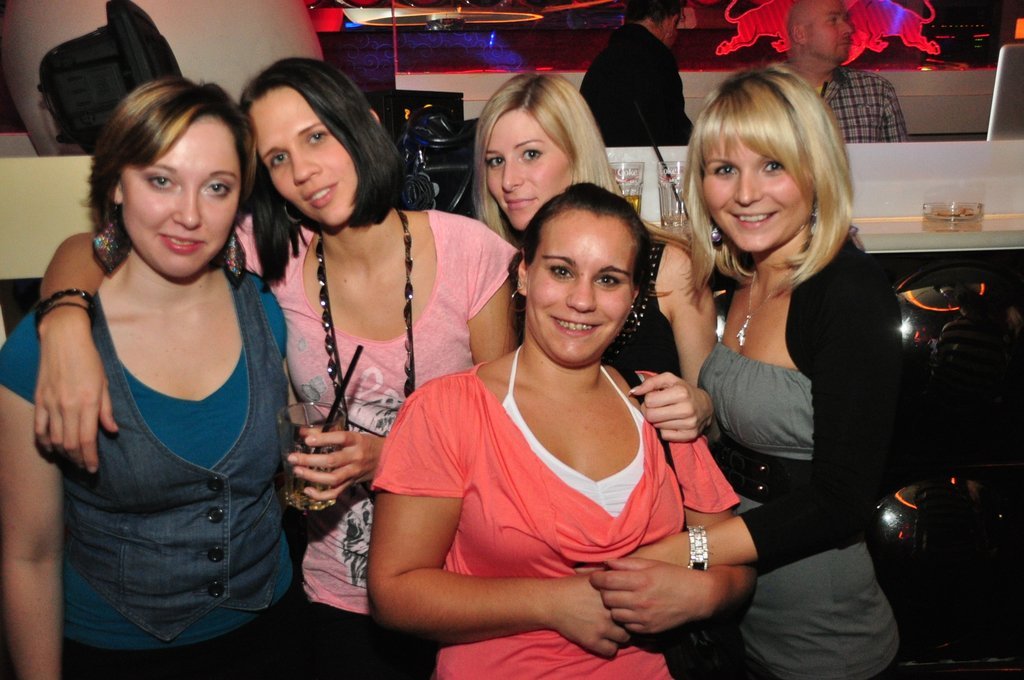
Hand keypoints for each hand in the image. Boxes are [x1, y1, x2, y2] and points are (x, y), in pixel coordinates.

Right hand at [34, 306, 116, 472]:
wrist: (64, 339)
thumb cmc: (89, 359)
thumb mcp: (105, 383)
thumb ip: (107, 410)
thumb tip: (111, 431)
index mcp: (88, 402)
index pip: (87, 439)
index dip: (90, 458)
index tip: (93, 469)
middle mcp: (68, 406)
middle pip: (70, 444)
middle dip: (78, 460)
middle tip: (85, 468)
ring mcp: (51, 403)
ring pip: (54, 439)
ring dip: (63, 453)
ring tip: (72, 460)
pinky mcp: (39, 399)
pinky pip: (38, 428)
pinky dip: (43, 442)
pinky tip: (50, 449)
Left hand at [288, 430, 383, 499]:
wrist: (386, 460)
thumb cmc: (364, 444)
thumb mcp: (351, 435)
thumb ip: (326, 432)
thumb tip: (302, 432)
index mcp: (357, 441)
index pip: (341, 438)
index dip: (324, 439)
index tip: (307, 440)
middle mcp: (355, 457)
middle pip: (332, 461)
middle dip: (310, 460)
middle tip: (293, 458)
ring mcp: (353, 473)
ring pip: (332, 478)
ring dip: (312, 476)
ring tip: (297, 471)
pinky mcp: (350, 484)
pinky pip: (335, 493)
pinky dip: (320, 495)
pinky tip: (307, 490)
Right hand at [546, 574, 630, 657]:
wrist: (552, 601)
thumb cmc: (572, 586)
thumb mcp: (593, 576)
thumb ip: (610, 575)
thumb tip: (623, 571)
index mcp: (612, 595)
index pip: (633, 605)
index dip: (631, 607)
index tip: (629, 609)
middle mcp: (610, 611)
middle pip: (631, 622)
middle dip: (628, 623)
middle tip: (622, 622)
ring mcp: (602, 627)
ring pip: (624, 638)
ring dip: (620, 636)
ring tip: (613, 632)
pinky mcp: (592, 640)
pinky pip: (611, 651)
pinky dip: (609, 647)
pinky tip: (604, 640)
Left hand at [589, 557, 712, 633]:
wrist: (697, 596)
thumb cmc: (673, 576)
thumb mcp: (651, 564)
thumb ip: (627, 564)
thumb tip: (606, 563)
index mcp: (640, 581)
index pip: (606, 581)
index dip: (596, 578)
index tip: (595, 577)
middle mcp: (640, 601)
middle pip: (607, 599)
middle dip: (604, 592)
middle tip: (609, 588)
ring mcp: (644, 617)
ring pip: (614, 614)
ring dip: (614, 606)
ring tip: (621, 599)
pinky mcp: (648, 629)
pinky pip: (627, 626)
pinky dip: (626, 618)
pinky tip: (632, 610)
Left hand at [630, 372, 711, 441]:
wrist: (705, 406)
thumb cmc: (683, 390)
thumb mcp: (669, 380)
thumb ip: (650, 382)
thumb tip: (633, 392)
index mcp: (681, 392)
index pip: (649, 401)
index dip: (649, 399)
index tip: (656, 398)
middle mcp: (687, 409)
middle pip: (651, 416)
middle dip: (650, 411)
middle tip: (657, 408)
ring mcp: (689, 424)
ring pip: (657, 426)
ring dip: (658, 420)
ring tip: (667, 414)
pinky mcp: (690, 436)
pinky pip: (665, 436)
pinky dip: (665, 430)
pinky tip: (672, 423)